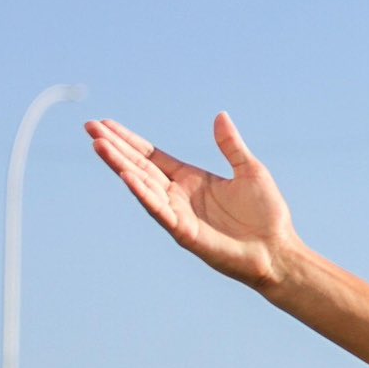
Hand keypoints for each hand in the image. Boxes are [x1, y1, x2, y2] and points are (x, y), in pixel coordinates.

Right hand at [87, 113, 297, 289]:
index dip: (129, 140)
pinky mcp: (184, 232)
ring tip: (98, 145)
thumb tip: (220, 116)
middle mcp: (178, 195)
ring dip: (119, 165)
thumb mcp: (249, 171)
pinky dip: (142, 193)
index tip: (106, 124)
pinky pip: (159, 210)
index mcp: (190, 179)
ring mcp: (178, 214)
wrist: (278, 251)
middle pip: (139, 166)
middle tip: (90, 127)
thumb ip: (230, 145)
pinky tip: (126, 176)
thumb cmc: (267, 216)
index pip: (152, 156)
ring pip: (142, 185)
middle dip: (115, 147)